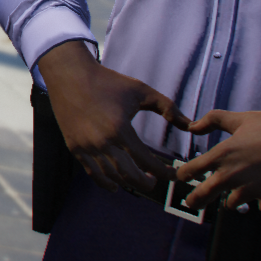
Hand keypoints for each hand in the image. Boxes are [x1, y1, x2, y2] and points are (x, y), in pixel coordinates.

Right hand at [38, 40, 187, 193]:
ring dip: (128, 184)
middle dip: (147, 183)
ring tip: (139, 180)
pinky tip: (116, 185)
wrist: (69, 75)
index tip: (173, 174)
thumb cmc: (108, 81)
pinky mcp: (74, 147)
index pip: (147, 161)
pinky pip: (92, 173)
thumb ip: (168, 108)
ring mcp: (86, 146)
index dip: (164, 172)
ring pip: (111, 177)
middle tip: (156, 181)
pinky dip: (106, 183)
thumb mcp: (141, 90)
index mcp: (120, 129)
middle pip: (130, 176)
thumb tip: (191, 126)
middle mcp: (102, 142)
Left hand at [177, 102, 260, 212]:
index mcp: (222, 155)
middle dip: (194, 200)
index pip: (191, 170)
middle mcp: (233, 176)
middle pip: (202, 196)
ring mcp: (252, 192)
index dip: (184, 174)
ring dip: (236, 197)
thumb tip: (193, 126)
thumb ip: (213, 120)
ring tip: (246, 185)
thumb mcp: (241, 118)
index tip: (182, 177)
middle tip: (191, 203)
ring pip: (234, 203)